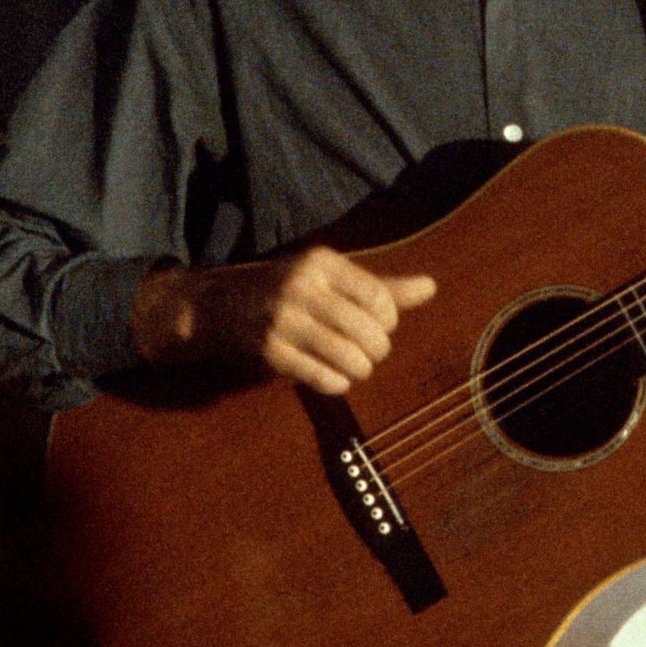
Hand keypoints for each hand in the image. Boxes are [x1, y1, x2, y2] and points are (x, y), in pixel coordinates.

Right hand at [130, 246, 436, 394]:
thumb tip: (431, 287)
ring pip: (350, 357)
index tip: (379, 326)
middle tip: (368, 352)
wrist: (214, 306)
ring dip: (359, 369)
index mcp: (322, 263)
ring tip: (353, 365)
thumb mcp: (329, 278)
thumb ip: (381, 285)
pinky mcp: (269, 352)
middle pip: (370, 331)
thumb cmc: (285, 290)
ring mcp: (283, 320)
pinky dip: (337, 383)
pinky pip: (323, 377)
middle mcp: (303, 287)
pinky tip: (332, 377)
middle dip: (377, 350)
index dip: (388, 321)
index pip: (380, 297)